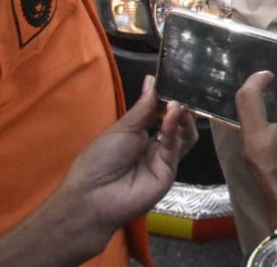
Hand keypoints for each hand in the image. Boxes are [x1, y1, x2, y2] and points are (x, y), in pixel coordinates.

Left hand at [57, 75, 197, 247]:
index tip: (174, 80)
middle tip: (183, 91)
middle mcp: (155, 146)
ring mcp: (164, 160)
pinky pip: (177, 147)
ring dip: (183, 117)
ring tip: (180, 103)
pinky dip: (175, 128)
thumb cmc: (99, 160)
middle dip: (181, 106)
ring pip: (184, 135)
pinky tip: (173, 114)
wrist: (93, 196)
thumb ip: (143, 106)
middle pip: (177, 124)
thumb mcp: (122, 128)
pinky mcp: (170, 171)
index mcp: (140, 135)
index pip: (161, 113)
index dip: (168, 98)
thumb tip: (152, 79)